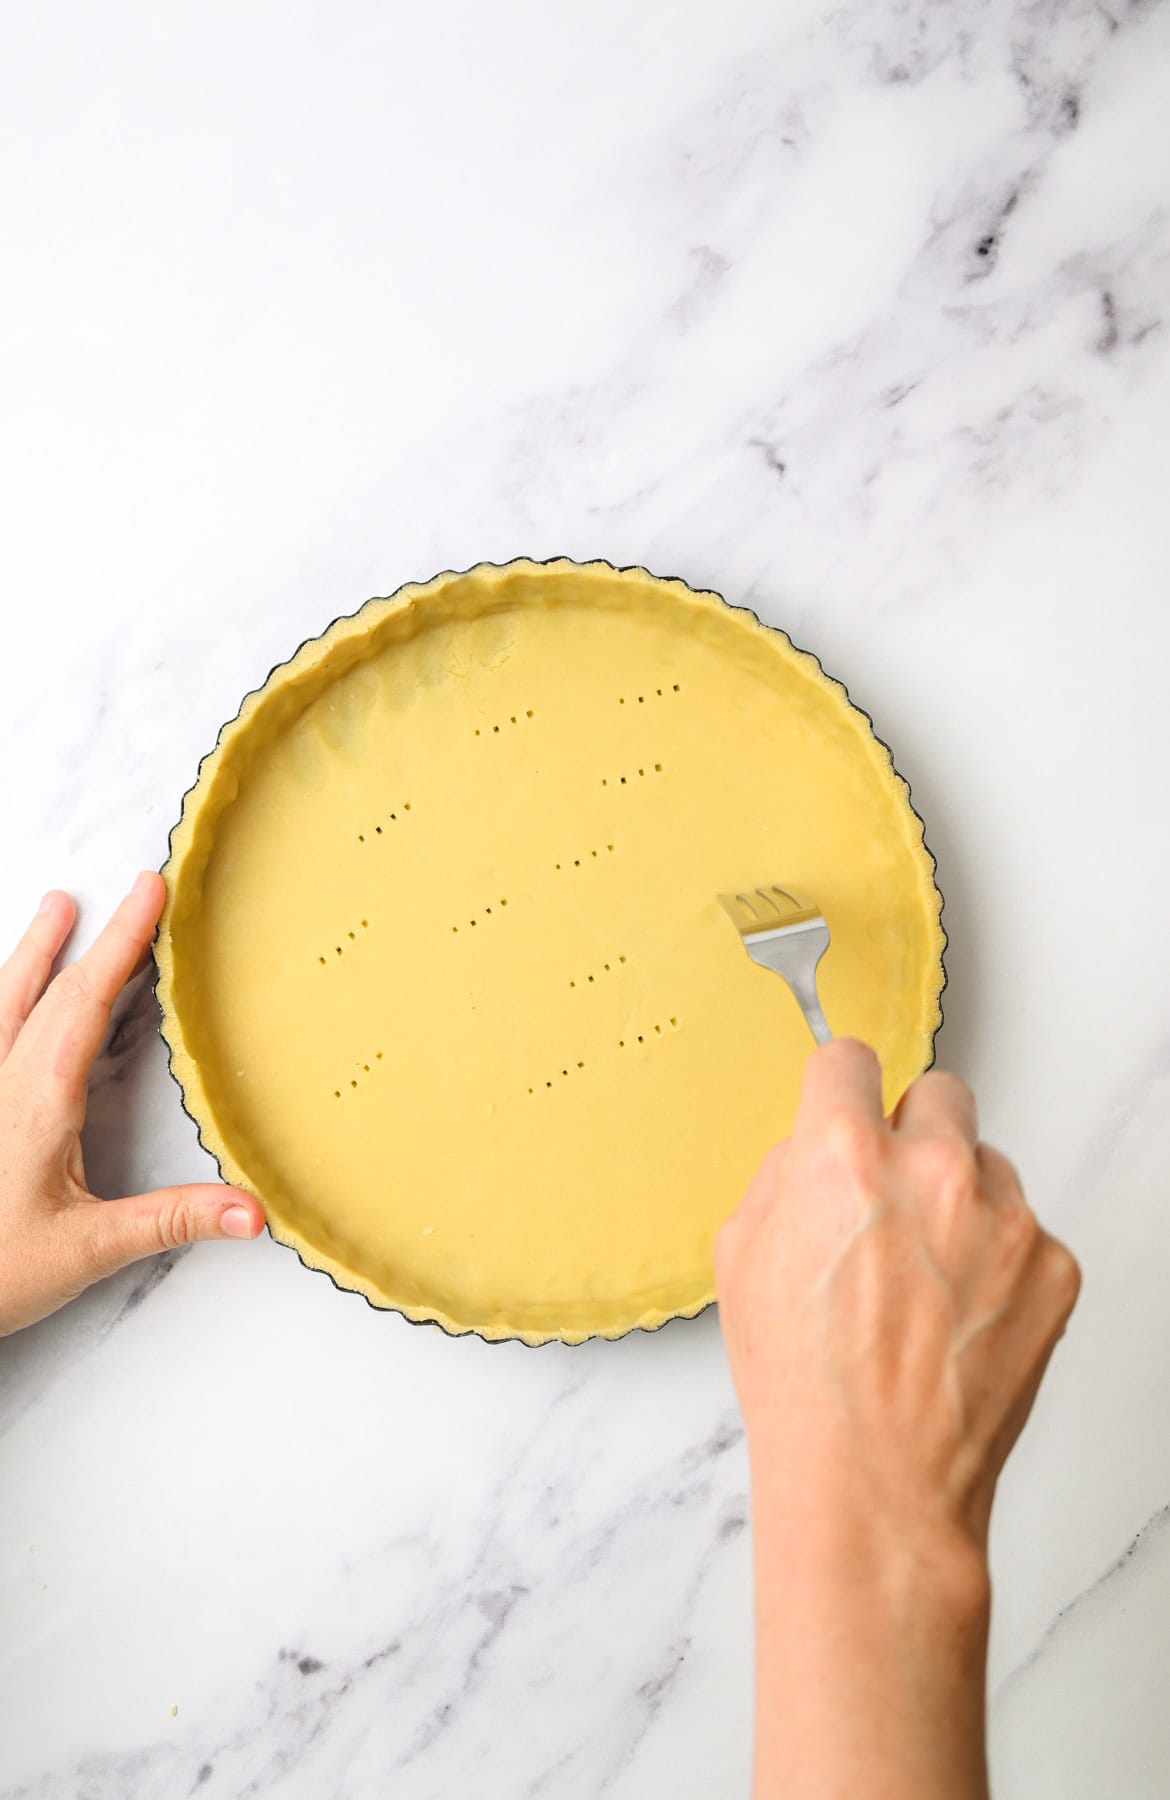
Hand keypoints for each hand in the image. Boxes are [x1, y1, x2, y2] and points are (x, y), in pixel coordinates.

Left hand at [0, 872, 263, 1334]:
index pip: (86, 1000)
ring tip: (52, 909)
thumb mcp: (86, 1251)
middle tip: (121, 889)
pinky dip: (1, 1002)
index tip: (150, 891)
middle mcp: (1, 1084)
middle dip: (89, 936)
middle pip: (44, 989)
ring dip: (31, 954)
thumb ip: (170, 1219)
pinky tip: (2, 1002)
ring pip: (1, 1003)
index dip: (122, 941)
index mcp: (38, 1100)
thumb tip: (250, 1210)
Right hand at [716, 1039, 1080, 1799]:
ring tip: (925, 1281)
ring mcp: (1004, 1218)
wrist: (877, 1485)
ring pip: (987, 1164)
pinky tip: (960, 1317)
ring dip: (960, 1199)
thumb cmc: (804, 1387)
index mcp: (841, 1156)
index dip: (837, 1089)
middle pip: (938, 1092)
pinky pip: (1026, 1230)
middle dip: (910, 1132)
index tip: (843, 1107)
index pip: (849, 1059)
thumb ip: (782, 1178)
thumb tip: (814, 1146)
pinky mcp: (1054, 1266)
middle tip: (889, 1198)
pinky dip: (1000, 1262)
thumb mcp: (740, 1260)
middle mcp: (932, 1170)